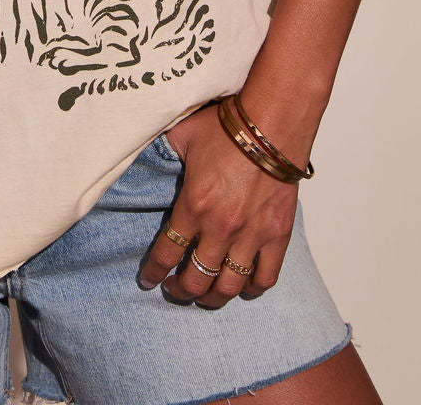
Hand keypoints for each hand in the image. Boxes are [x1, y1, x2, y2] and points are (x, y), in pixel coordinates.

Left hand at [138, 100, 301, 307]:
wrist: (272, 124)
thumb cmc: (226, 126)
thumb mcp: (182, 135)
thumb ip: (163, 152)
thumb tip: (142, 150)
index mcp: (193, 205)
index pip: (167, 252)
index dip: (154, 272)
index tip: (148, 280)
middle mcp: (221, 227)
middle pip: (197, 279)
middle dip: (181, 290)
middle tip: (175, 289)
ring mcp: (251, 234)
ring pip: (230, 286)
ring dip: (214, 297)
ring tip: (206, 295)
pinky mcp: (278, 234)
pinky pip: (265, 277)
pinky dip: (252, 287)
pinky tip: (242, 285)